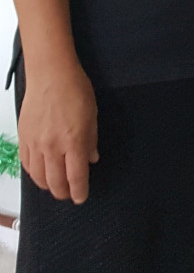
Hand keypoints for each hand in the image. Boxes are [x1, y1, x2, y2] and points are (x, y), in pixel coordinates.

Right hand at [18, 61, 97, 203]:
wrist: (50, 74)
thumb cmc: (76, 90)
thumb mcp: (92, 115)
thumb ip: (91, 140)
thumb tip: (91, 160)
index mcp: (73, 141)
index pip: (76, 176)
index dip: (79, 191)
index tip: (81, 198)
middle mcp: (52, 147)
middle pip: (55, 182)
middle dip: (63, 193)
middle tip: (69, 194)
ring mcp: (35, 144)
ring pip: (38, 177)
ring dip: (48, 186)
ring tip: (55, 186)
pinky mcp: (23, 139)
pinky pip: (27, 164)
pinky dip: (34, 174)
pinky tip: (40, 173)